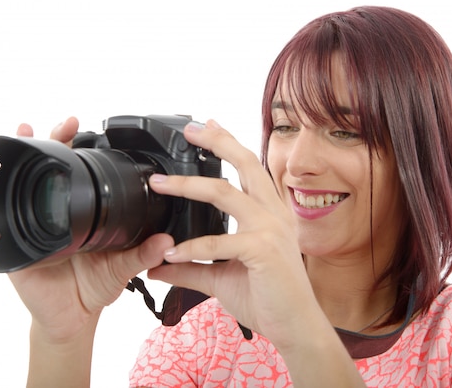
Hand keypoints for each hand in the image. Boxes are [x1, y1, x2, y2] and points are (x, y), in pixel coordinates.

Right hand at [0, 117, 171, 342]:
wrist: (75, 316)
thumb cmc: (95, 287)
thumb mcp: (122, 269)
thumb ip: (142, 255)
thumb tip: (167, 241)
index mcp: (77, 214)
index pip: (73, 174)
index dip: (74, 149)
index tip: (81, 127)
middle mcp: (51, 216)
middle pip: (44, 174)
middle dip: (48, 144)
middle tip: (58, 126)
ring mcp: (30, 230)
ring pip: (16, 193)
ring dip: (13, 166)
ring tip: (16, 138)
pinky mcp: (14, 252)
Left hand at [147, 120, 322, 349]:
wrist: (295, 326)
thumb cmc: (268, 297)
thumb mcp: (221, 277)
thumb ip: (190, 266)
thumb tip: (156, 263)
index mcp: (269, 212)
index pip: (249, 167)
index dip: (229, 143)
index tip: (208, 124)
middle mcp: (273, 213)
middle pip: (244, 163)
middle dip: (216, 141)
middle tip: (189, 129)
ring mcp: (270, 229)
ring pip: (225, 192)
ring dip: (187, 186)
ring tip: (159, 183)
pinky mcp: (263, 250)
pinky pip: (218, 243)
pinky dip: (191, 248)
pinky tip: (169, 253)